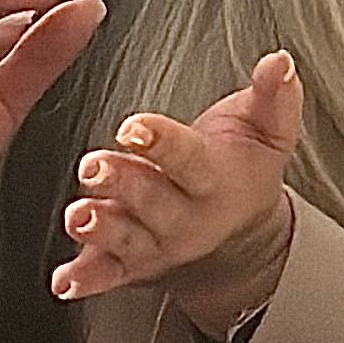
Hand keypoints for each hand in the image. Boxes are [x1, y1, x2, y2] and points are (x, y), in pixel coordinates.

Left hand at [54, 51, 300, 335]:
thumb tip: (279, 62)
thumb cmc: (242, 170)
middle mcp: (185, 217)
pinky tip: (64, 281)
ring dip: (100, 229)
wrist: (240, 238)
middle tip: (92, 167)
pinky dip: (86, 279)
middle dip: (121, 182)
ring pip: (126, 238)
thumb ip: (273, 96)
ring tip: (78, 217)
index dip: (162, 142)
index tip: (135, 127)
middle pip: (152, 200)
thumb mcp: (268, 133)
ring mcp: (155, 245)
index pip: (189, 158)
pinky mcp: (129, 265)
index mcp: (216, 179)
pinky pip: (107, 275)